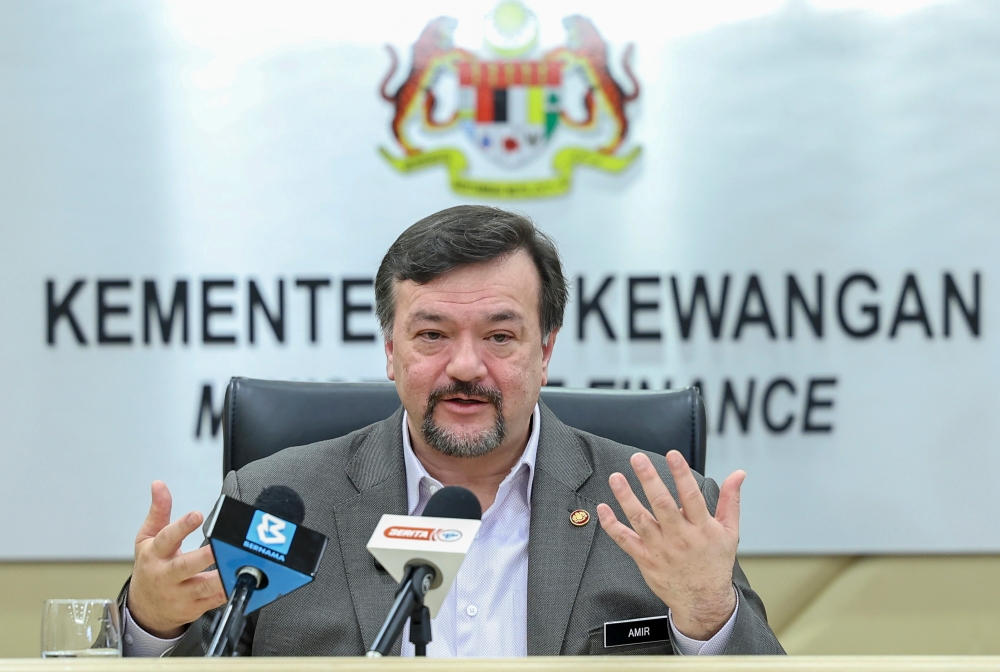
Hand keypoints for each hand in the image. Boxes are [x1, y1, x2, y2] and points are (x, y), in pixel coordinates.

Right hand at [126, 481, 226, 637]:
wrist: (144, 609)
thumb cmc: (150, 569)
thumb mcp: (147, 539)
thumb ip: (158, 511)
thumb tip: (159, 485)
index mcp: (154, 555)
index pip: (166, 539)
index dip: (181, 526)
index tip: (197, 515)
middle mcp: (166, 576)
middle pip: (185, 566)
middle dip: (204, 557)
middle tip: (220, 546)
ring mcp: (180, 594)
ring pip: (202, 588)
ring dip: (221, 578)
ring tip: (238, 566)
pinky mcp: (194, 608)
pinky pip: (215, 601)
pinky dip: (228, 592)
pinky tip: (242, 582)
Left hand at [597, 451, 743, 639]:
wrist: (703, 602)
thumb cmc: (715, 563)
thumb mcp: (730, 532)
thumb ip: (730, 500)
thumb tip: (738, 474)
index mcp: (702, 528)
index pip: (691, 496)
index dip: (681, 474)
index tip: (672, 455)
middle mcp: (680, 537)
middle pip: (662, 505)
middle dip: (649, 480)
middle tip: (637, 459)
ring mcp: (660, 549)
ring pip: (640, 520)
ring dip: (626, 498)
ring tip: (616, 477)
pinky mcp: (645, 559)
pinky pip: (625, 541)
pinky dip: (612, 525)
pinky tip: (603, 508)